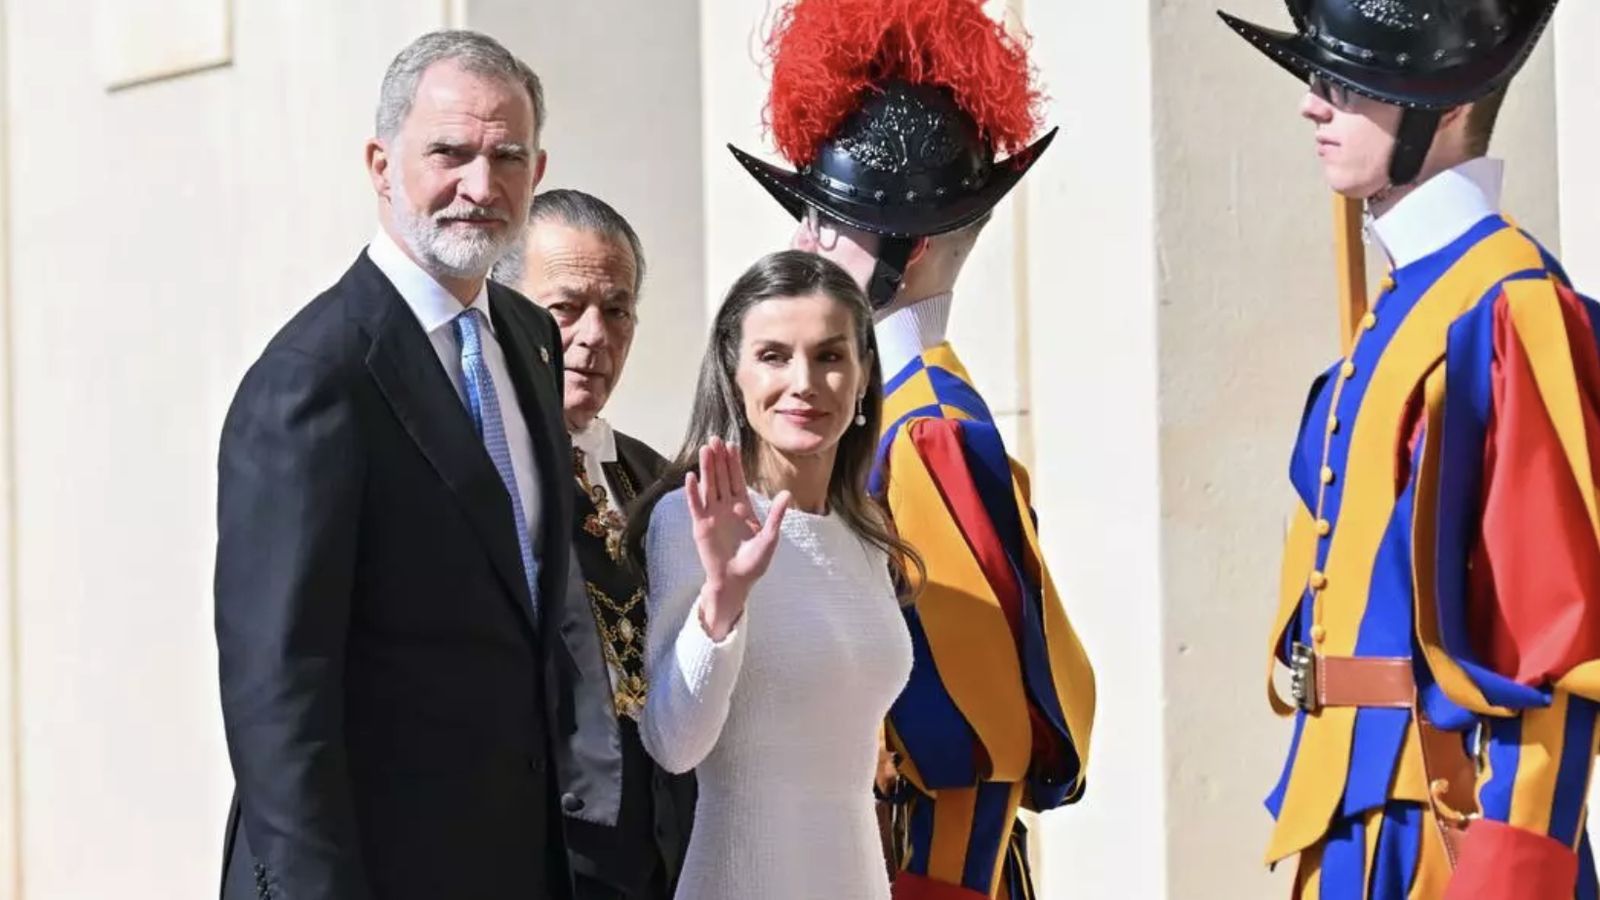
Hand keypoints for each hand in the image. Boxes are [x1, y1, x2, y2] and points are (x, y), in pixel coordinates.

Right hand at [685, 437, 788, 637]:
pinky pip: (696, 505)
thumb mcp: (770, 538)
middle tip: (715, 439)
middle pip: (721, 477)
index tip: (732, 444)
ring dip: (706, 469)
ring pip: (708, 486)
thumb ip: (775, 516)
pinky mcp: (700, 526)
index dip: (734, 462)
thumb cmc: (754, 563)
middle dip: (719, 459)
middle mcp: (726, 507)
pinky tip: (691, 477)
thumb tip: (786, 494)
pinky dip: (693, 492)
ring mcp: (712, 514)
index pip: (737, 479)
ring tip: (705, 449)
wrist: (736, 581)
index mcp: (742, 507)